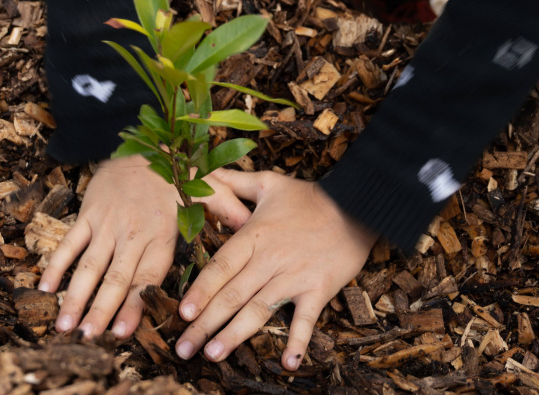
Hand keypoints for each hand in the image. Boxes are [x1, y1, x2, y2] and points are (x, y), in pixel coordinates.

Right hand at [38, 155, 251, 339]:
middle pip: (114, 278)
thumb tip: (251, 226)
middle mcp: (131, 232)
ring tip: (66, 324)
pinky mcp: (88, 215)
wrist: (141, 141)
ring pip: (88, 265)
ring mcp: (106, 224)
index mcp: (160, 233)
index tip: (124, 331)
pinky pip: (70, 243)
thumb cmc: (177, 171)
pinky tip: (46, 289)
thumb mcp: (209, 188)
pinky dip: (56, 265)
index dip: (135, 305)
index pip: (146, 276)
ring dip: (76, 296)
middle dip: (100, 309)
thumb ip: (228, 210)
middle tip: (89, 337)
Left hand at [174, 168, 377, 369]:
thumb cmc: (310, 197)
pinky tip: (289, 365)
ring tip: (213, 354)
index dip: (200, 291)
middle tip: (184, 348)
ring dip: (235, 335)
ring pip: (259, 310)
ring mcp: (294, 277)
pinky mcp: (318, 290)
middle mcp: (270, 260)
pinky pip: (306, 320)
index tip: (182, 312)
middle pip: (232, 295)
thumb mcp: (269, 183)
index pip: (221, 267)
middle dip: (204, 323)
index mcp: (254, 237)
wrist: (357, 206)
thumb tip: (203, 174)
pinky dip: (297, 341)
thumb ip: (233, 182)